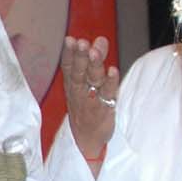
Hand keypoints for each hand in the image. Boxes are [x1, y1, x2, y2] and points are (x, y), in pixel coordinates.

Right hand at [59, 35, 118, 164]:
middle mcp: (79, 91)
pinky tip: (113, 71)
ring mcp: (91, 100)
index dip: (68, 53)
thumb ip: (92, 61)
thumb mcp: (82, 86)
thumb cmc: (85, 109)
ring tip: (94, 52)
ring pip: (92, 80)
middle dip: (80, 56)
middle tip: (81, 43)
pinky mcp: (105, 108)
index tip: (70, 40)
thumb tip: (100, 40)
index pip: (68, 66)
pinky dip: (110, 82)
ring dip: (94, 65)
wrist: (86, 140)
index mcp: (72, 84)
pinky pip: (108, 94)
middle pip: (79, 71)